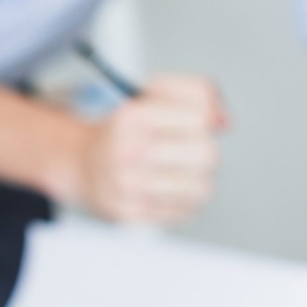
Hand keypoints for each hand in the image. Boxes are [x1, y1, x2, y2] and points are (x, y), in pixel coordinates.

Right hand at [78, 75, 224, 224]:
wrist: (82, 165)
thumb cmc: (129, 130)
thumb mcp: (155, 94)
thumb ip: (199, 92)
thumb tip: (224, 123)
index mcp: (132, 117)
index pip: (201, 118)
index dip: (205, 120)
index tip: (191, 125)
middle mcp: (126, 151)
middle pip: (207, 154)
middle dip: (205, 153)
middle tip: (189, 152)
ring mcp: (126, 186)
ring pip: (202, 188)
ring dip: (199, 180)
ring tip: (183, 174)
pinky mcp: (129, 214)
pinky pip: (187, 211)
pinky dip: (185, 202)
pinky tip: (169, 192)